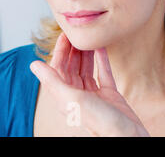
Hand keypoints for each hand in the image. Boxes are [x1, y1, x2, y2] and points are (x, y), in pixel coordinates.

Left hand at [30, 32, 148, 136]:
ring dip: (87, 54)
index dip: (60, 51)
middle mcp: (78, 95)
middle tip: (77, 33)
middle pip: (72, 68)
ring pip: (87, 69)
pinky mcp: (109, 94)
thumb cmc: (101, 122)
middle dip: (73, 50)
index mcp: (66, 97)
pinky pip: (103, 73)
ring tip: (89, 38)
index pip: (58, 69)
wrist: (126, 135)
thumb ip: (54, 82)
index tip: (65, 35)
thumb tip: (34, 64)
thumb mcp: (74, 99)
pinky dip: (102, 60)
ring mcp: (94, 95)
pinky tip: (102, 49)